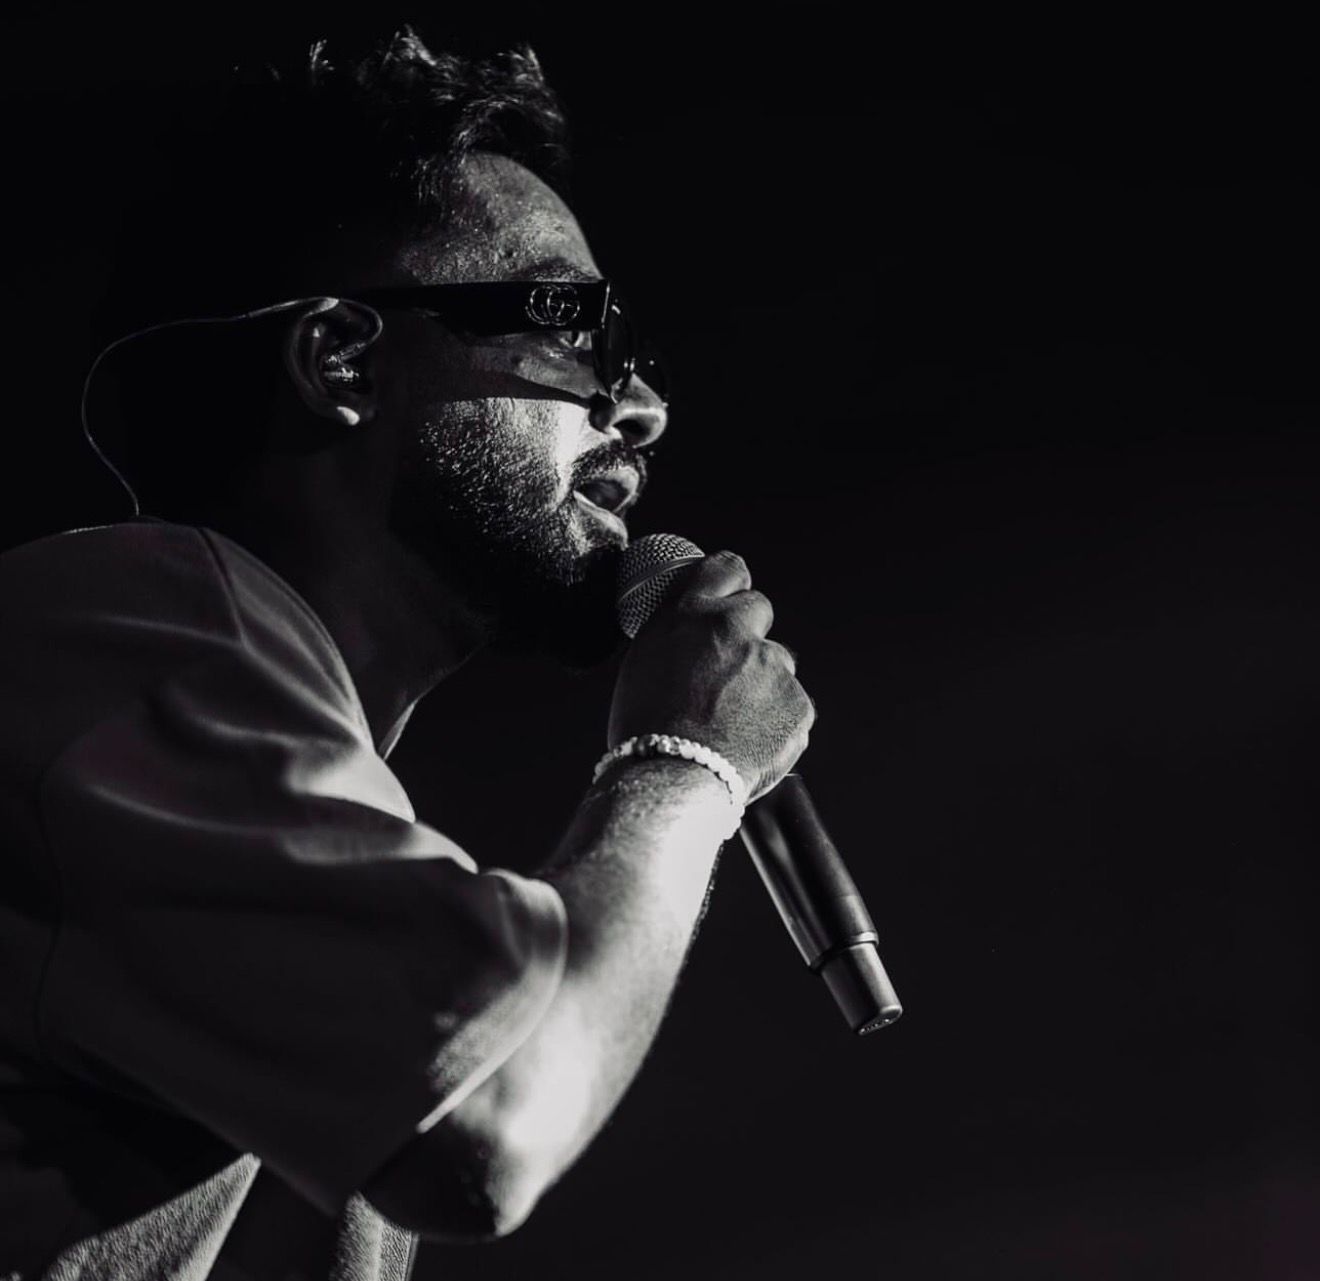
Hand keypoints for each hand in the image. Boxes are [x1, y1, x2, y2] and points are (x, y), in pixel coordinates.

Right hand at [607, 550, 814, 799]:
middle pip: (758, 608)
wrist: (672, 781)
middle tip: (729, 669)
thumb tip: (694, 631)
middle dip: (748, 632)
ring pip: (775, 663)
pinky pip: (791, 705)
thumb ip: (678, 636)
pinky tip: (747, 741)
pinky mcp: (798, 703)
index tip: (731, 595)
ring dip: (761, 682)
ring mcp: (772, 666)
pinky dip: (776, 721)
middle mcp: (735, 629)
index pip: (726, 568)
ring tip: (730, 721)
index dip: (731, 583)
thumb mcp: (644, 663)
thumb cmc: (645, 732)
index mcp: (691, 614)